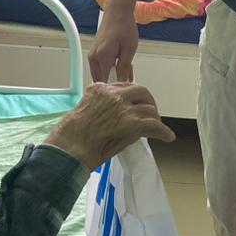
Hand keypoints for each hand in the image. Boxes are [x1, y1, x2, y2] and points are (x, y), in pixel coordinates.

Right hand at [46, 81, 173, 169]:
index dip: (132, 97)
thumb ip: (100, 107)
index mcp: (100, 89)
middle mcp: (113, 94)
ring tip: (157, 128)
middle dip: (147, 102)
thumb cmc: (69, 136)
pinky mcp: (132, 124)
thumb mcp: (83, 111)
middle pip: (141, 91)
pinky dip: (162, 132)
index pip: (123, 86)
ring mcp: (124, 108)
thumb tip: (114, 116)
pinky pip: (154, 125)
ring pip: (149, 109)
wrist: (68, 148)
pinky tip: (167, 137)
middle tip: (149, 114)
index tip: (134, 105)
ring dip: (154, 118)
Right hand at [89, 0, 144, 81]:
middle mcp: (93, 58)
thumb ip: (124, 68)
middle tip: (130, 75)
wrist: (117, 12)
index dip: (115, 88)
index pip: (104, 83)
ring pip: (102, 74)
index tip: (125, 89)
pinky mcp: (94, 53)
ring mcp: (92, 56)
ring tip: (129, 68)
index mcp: (101, 57)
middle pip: (102, 80)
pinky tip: (123, 63)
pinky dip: (111, 68)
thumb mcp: (129, 49)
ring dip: (115, 75)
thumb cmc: (124, 28)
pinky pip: (101, 67)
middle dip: (116, 82)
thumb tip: (122, 84)